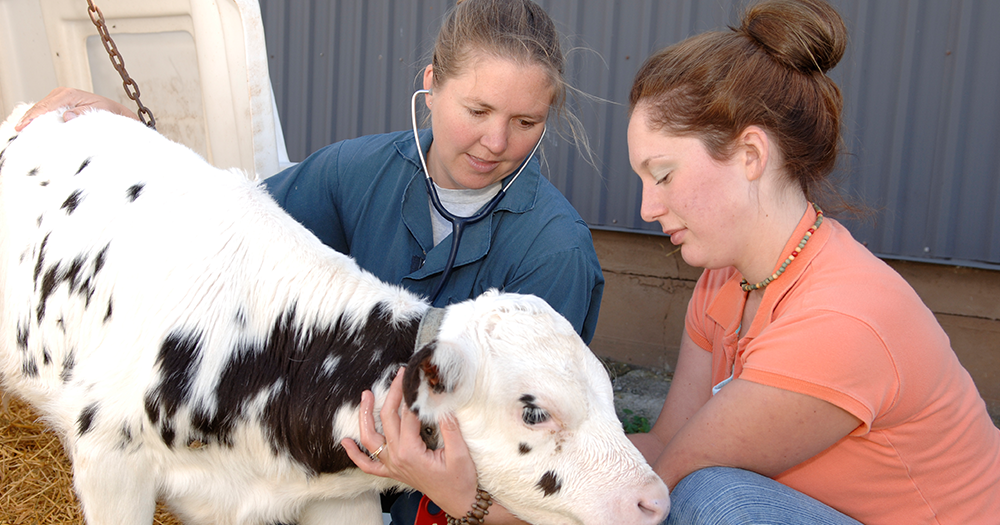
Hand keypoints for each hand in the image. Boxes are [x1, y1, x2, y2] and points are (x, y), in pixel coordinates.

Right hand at [15, 87, 138, 130]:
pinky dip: (37, 117)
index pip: (46, 106)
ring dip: (31, 118)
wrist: (113, 110)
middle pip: (40, 106)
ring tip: (21, 129)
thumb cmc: (107, 111)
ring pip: (41, 108)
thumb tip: (66, 117)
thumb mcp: (97, 113)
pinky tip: (30, 125)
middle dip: (28, 117)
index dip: (34, 116)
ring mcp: (59, 97)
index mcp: (69, 94)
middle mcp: (62, 93)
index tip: (24, 126)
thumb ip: (81, 114)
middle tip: (19, 129)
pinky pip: (45, 110)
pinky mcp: (59, 102)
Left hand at [341, 367, 479, 516]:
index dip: (413, 394)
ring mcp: (392, 466)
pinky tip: (346, 442)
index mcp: (411, 452)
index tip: (417, 376)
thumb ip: (448, 426)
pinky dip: (354, 454)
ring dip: (365, 416)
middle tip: (399, 375)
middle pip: (388, 418)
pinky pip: (367, 465)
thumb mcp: (459, 452)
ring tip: (366, 396)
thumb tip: (440, 402)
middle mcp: (396, 458)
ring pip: (370, 438)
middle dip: (392, 394)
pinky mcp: (393, 472)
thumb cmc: (460, 480)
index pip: (408, 415)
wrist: (460, 502)